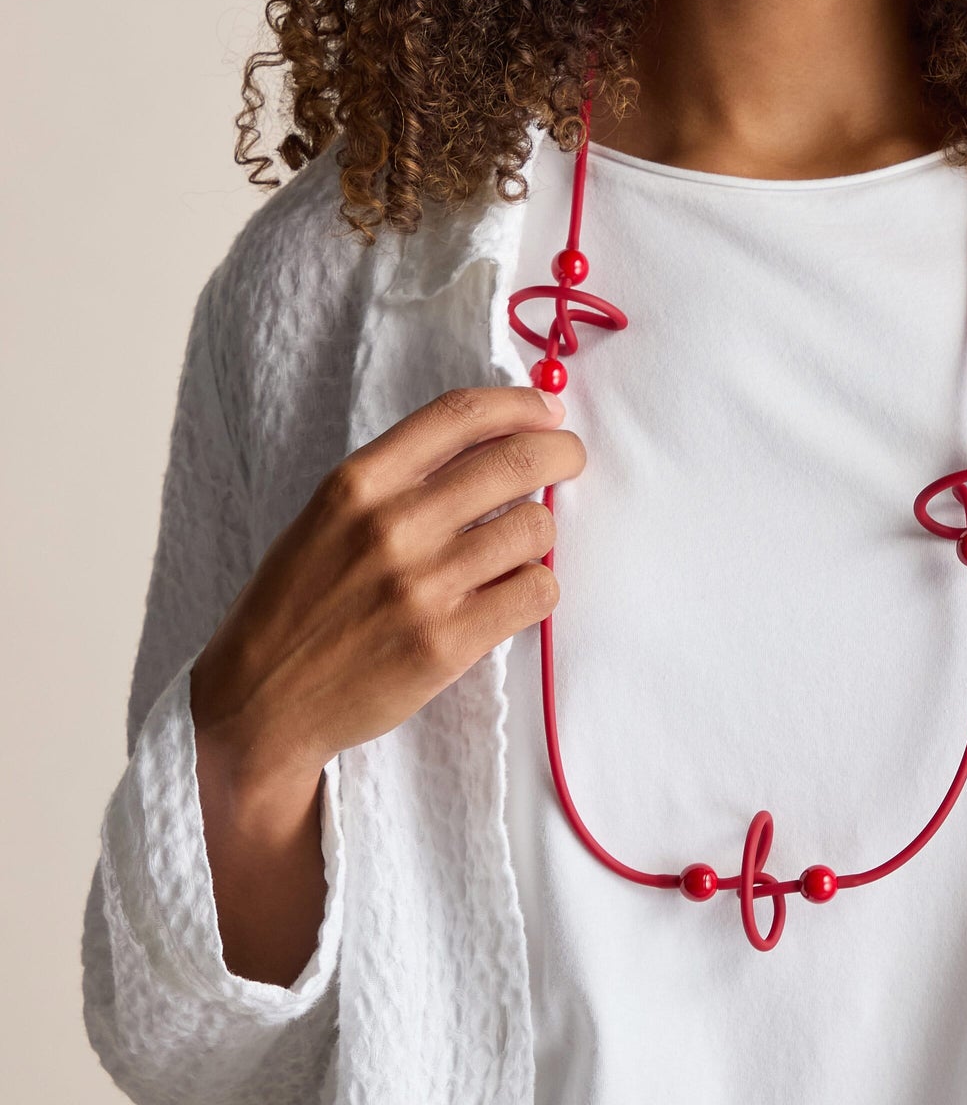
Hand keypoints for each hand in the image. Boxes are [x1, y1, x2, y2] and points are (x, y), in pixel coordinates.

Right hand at [187, 384, 583, 982]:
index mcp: (356, 483)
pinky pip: (535, 593)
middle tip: (568, 459)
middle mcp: (391, 526)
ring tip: (521, 546)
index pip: (459, 415)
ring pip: (534, 529)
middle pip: (514, 462)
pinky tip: (515, 593)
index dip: (518, 404)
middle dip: (559, 453)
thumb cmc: (298, 604)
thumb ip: (399, 480)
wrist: (260, 699)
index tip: (546, 410)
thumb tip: (495, 444)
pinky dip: (537, 588)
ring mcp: (422, 587)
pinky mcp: (448, 645)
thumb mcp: (327, 518)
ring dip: (541, 533)